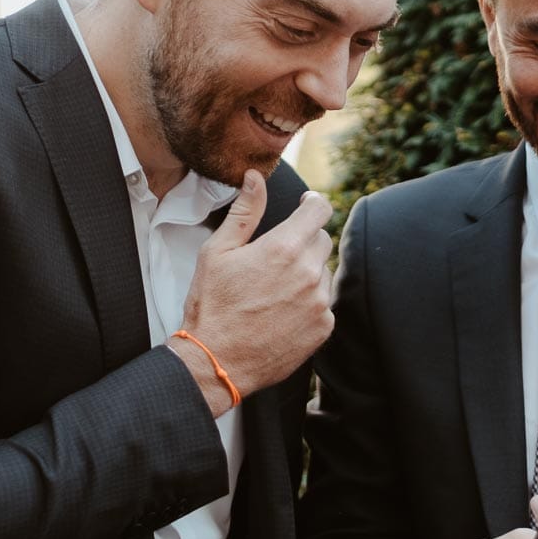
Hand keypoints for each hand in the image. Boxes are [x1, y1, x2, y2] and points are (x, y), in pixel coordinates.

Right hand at [173, 170, 333, 407]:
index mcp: (284, 247)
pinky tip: (282, 310)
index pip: (320, 210)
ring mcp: (319, 302)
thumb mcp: (218, 251)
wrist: (216, 361)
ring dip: (308, 272)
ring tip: (275, 289)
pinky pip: (325, 302)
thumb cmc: (212, 305)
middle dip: (304, 240)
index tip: (305, 207)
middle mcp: (309, 272)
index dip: (313, 204)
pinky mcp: (323, 327)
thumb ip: (245, 211)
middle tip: (276, 257)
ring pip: (324, 272)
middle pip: (322, 240)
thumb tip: (255, 178)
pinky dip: (310, 302)